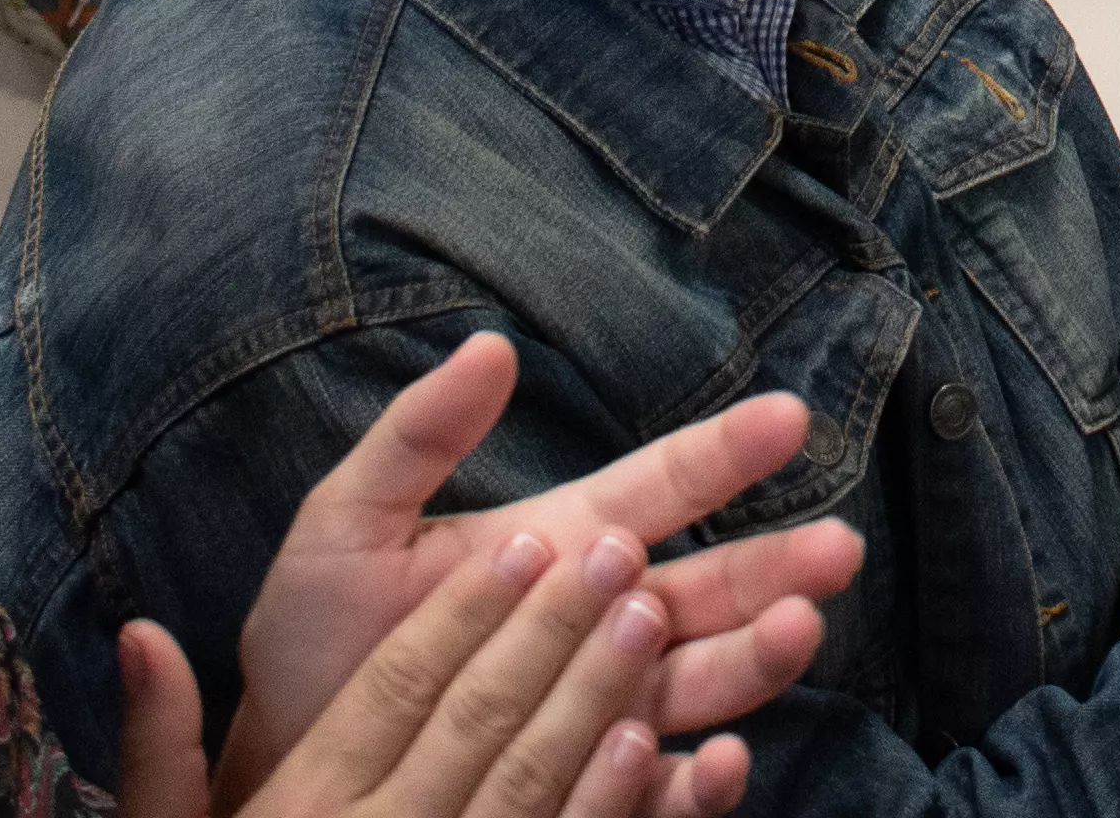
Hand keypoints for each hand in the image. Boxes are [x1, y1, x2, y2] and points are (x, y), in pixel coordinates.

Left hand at [221, 331, 850, 809]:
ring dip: (756, 657)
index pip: (662, 487)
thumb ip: (417, 435)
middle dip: (779, 564)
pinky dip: (692, 777)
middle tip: (838, 548)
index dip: (727, 452)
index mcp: (558, 542)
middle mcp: (598, 623)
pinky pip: (649, 787)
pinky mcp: (579, 786)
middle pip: (710, 588)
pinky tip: (720, 759)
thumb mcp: (350, 519)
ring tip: (801, 630)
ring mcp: (595, 707)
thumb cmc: (316, 634)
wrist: (280, 753)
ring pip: (702, 680)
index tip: (792, 415)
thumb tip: (492, 345)